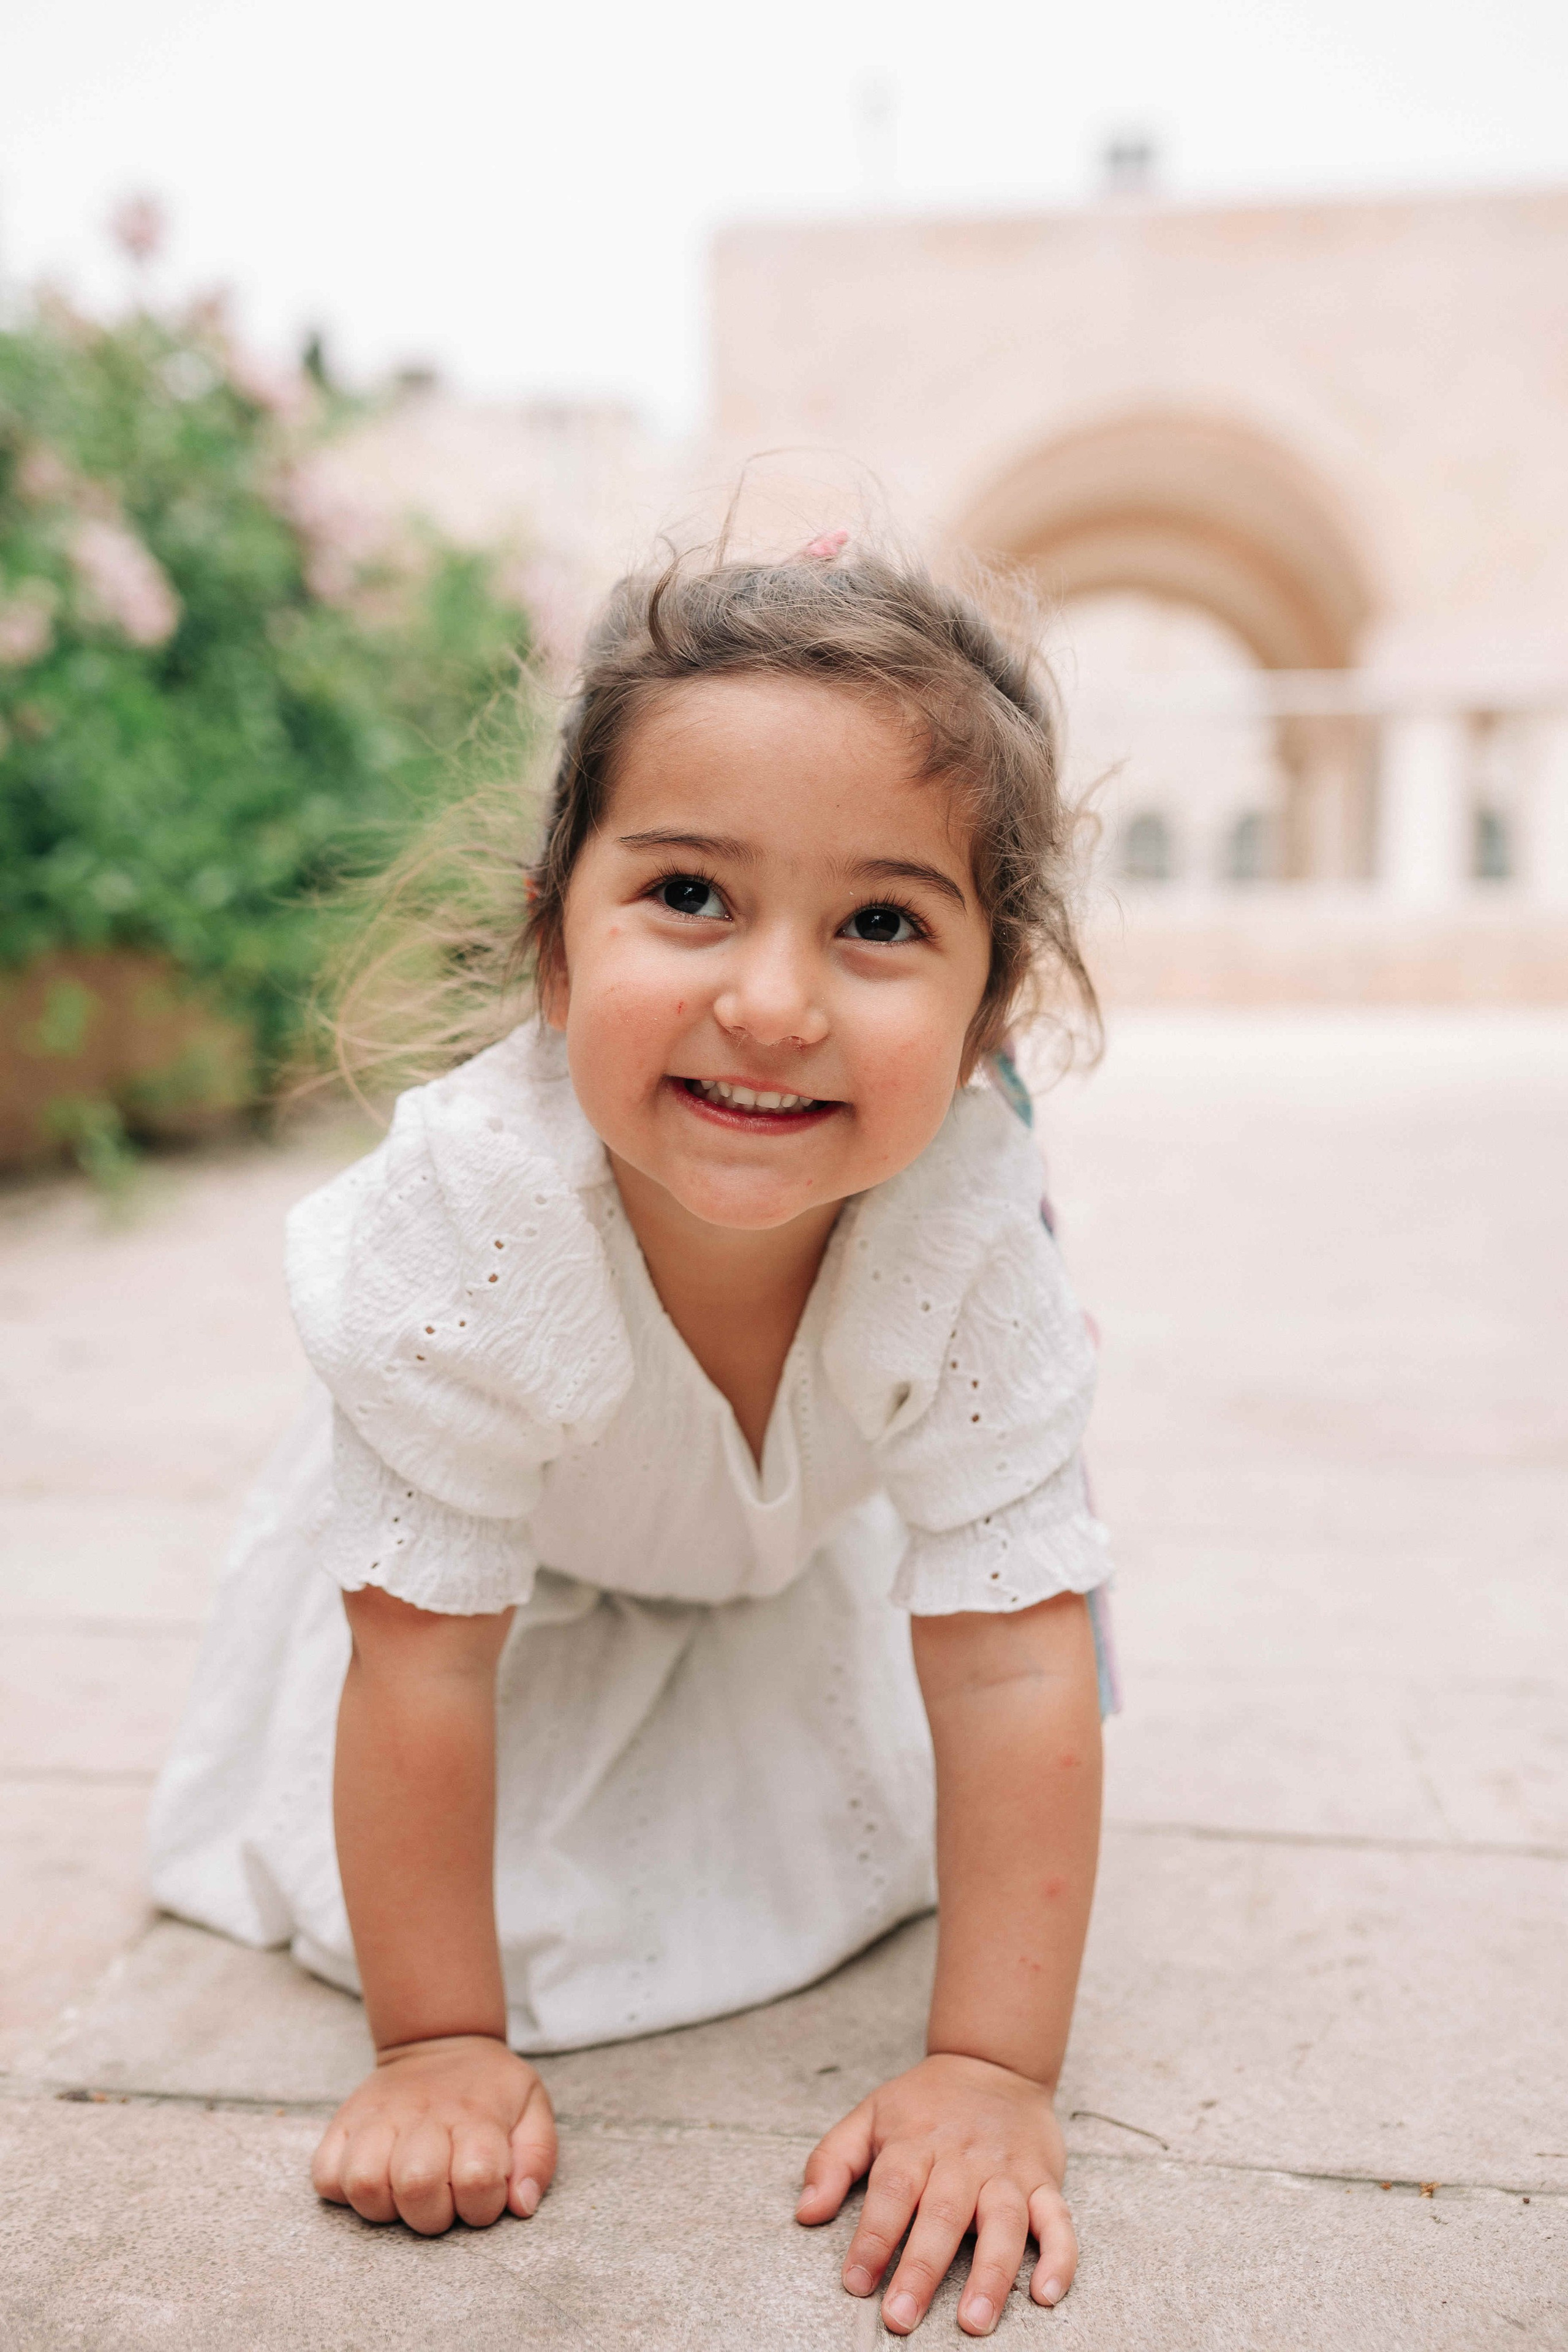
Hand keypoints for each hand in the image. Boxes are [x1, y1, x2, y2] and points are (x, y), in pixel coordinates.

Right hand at [311, 2033, 556, 2234]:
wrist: (442, 2041)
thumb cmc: (490, 2089)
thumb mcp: (532, 2107)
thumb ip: (537, 2157)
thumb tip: (522, 2206)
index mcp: (476, 2115)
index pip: (476, 2180)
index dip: (482, 2205)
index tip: (483, 2192)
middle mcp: (424, 2115)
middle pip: (416, 2186)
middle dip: (432, 2215)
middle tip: (442, 2199)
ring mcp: (378, 2118)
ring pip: (364, 2184)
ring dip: (385, 2206)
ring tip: (404, 2193)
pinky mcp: (344, 2122)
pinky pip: (325, 2175)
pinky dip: (343, 2189)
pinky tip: (374, 2176)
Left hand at [796, 2053, 1076, 2335]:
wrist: (994, 2063)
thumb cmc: (925, 2103)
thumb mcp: (870, 2115)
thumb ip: (832, 2160)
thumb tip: (805, 2212)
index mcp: (916, 2142)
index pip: (891, 2191)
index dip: (872, 2238)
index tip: (857, 2283)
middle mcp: (963, 2158)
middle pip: (942, 2214)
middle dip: (921, 2269)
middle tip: (900, 2318)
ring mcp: (1007, 2171)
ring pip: (1004, 2222)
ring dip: (990, 2274)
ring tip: (973, 2321)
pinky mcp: (1045, 2181)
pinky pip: (1058, 2220)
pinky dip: (1059, 2257)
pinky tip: (1046, 2294)